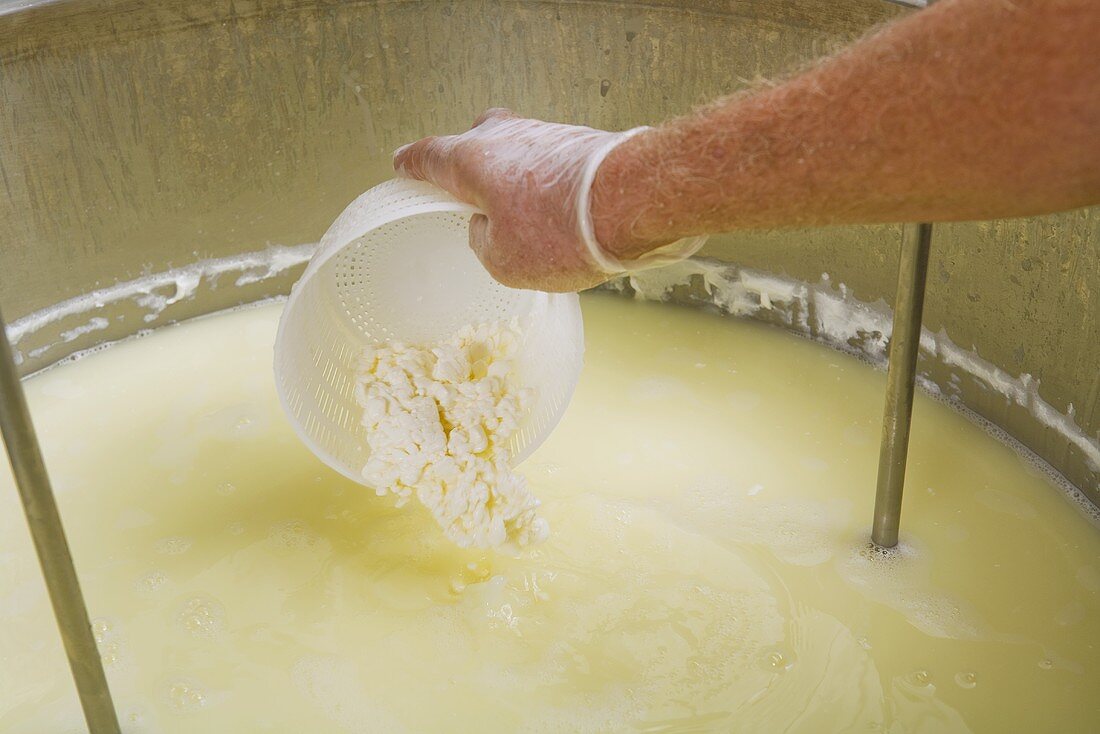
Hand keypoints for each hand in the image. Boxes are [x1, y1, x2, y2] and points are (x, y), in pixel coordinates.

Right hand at [393, 109, 705, 291]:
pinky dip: (546, 183)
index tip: (403, 164)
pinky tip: (557, 210)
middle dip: (467, 165)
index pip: (428, 156)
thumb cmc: (564, 233)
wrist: (635, 203)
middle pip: (474, 143)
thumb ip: (483, 243)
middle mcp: (505, 137)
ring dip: (514, 177)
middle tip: (466, 191)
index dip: (412, 164)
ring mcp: (546, 134)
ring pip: (516, 152)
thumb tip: (488, 228)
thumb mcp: (504, 262)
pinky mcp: (581, 142)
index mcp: (471, 160)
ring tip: (521, 214)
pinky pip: (549, 162)